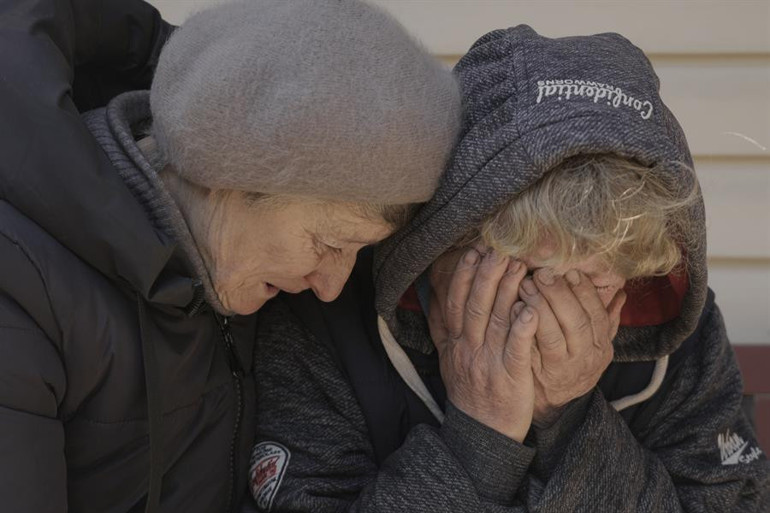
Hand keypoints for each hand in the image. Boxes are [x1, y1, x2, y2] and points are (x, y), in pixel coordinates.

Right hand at [428, 248, 536, 441]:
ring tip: (519, 267)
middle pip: (475, 306)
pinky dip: (522, 328)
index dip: (463, 276)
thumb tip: (435, 296)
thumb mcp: (449, 358)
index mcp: (455, 344)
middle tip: (498, 249)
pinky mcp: (510, 378)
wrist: (481, 433)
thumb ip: (444, 327)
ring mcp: (489, 363)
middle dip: (486, 275)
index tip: (473, 252)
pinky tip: (531, 308)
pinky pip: (516, 349)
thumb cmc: (471, 390)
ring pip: (496, 321)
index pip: (456, 303)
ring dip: (507, 292)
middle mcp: (468, 350)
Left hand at [518, 268, 625, 426]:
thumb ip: (606, 319)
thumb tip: (620, 291)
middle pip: (577, 323)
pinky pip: (532, 349)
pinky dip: (523, 327)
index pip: (597, 315)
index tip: (571, 272)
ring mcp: (562, 368)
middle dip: (559, 295)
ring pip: (553, 336)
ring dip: (539, 307)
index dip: (585, 292)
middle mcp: (585, 358)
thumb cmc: (572, 363)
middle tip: (543, 273)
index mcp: (601, 346)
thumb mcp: (594, 344)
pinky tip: (513, 308)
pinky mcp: (538, 375)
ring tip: (526, 284)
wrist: (554, 403)